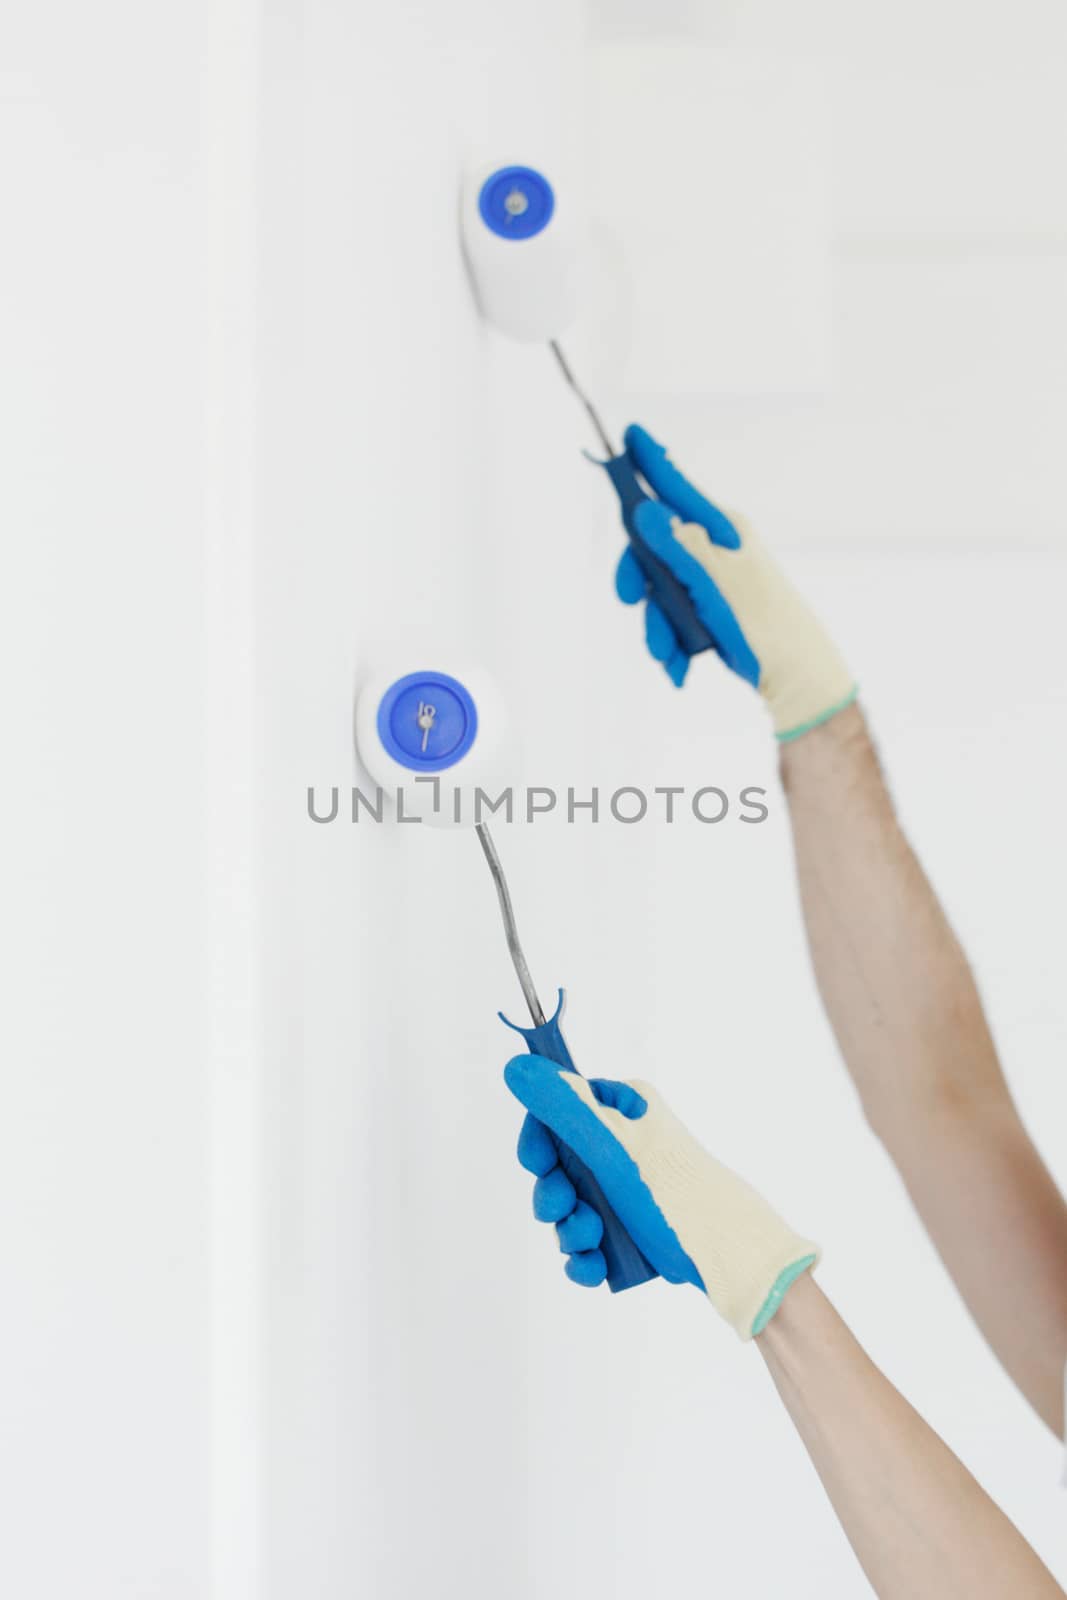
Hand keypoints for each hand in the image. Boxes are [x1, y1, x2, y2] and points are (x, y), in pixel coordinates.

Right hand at [504, 1055, 818, 1337]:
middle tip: (564, 1208)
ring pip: (568, 1212)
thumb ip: (562, 1106)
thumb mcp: (613, 1142)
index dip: (538, 1142)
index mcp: (621, 1110)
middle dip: (555, 1196)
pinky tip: (593, 1268)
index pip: (557, 1114)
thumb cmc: (674, 1187)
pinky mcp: (629, 1232)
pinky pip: (587, 1245)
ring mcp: (624, 1192)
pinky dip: (584, 1259)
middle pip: (557, 1169)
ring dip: (570, 1231)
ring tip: (592, 1241)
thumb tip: (517, 1065)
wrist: (727, 1251)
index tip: (536, 1163)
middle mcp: (620, 1146)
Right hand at [616, 424, 856, 740]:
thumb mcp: (715, 583)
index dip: (650, 463)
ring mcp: (711, 579)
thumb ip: (678, 547)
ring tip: (669, 655)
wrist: (795, 675)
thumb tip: (647, 508)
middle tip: (626, 599)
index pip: (676, 488)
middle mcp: (715, 548)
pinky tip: (680, 665)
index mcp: (722, 529)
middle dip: (640, 583)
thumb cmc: (764, 624)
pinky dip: (673, 643)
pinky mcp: (709, 609)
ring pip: (660, 591)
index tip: (631, 432)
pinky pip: (674, 618)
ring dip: (658, 626)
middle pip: (655, 549)